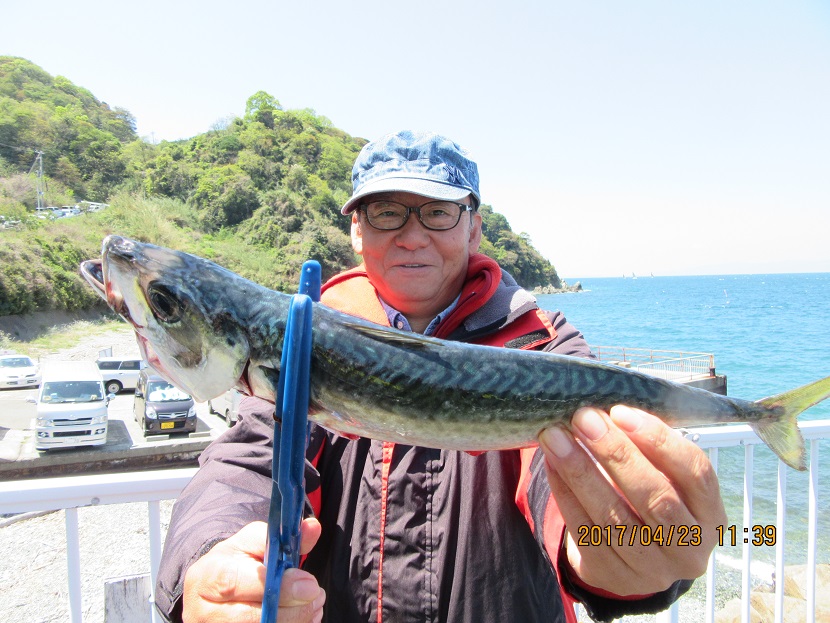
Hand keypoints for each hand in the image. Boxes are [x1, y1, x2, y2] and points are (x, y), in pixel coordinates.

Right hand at [182, 519, 324, 622]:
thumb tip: (312, 528)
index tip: (309, 584)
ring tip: (313, 606)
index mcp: (206, 577)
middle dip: (293, 610)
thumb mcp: (252, 543)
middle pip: (251, 618)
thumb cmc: (235, 563)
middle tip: (317, 596)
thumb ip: (282, 539)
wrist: (212, 592)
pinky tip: (302, 618)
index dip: (277, 587)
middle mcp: (204, 611)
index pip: (236, 583)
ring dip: (296, 620)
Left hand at [539, 405, 725, 596]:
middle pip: (655, 497)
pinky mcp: (615, 577)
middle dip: (615, 453)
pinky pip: (584, 531)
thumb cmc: (650, 496)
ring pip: (613, 517)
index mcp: (711, 515)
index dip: (659, 440)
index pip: (696, 474)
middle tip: (582, 418)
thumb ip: (648, 446)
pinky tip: (552, 464)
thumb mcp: (665, 476)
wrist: (633, 557)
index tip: (620, 411)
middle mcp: (690, 547)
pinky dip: (564, 493)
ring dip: (580, 471)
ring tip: (555, 437)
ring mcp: (653, 569)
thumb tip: (608, 408)